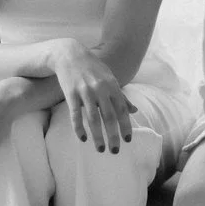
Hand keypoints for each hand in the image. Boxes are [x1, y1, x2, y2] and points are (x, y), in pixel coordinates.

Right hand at [53, 39, 137, 153]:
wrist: (69, 54)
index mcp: (112, 85)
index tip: (128, 140)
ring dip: (97, 136)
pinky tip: (82, 138)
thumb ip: (121, 95)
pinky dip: (79, 128)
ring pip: (93, 118)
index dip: (125, 125)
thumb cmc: (92, 68)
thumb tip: (134, 110)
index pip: (122, 109)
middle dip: (113, 135)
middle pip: (109, 117)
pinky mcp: (70, 93)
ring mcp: (85, 91)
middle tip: (115, 151)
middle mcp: (100, 89)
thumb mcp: (110, 78)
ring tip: (100, 149)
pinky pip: (75, 114)